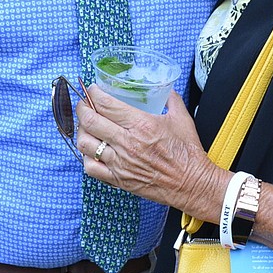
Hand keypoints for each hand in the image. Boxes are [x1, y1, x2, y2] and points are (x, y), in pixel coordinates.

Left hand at [75, 86, 228, 222]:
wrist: (191, 183)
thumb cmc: (187, 152)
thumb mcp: (182, 118)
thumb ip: (170, 99)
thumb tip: (163, 89)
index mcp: (141, 124)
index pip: (106, 104)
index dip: (93, 93)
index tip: (92, 90)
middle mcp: (127, 143)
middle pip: (90, 121)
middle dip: (82, 108)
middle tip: (84, 103)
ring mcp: (120, 163)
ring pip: (85, 143)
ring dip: (81, 131)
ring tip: (86, 126)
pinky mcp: (118, 179)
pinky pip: (90, 167)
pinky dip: (86, 156)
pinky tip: (92, 150)